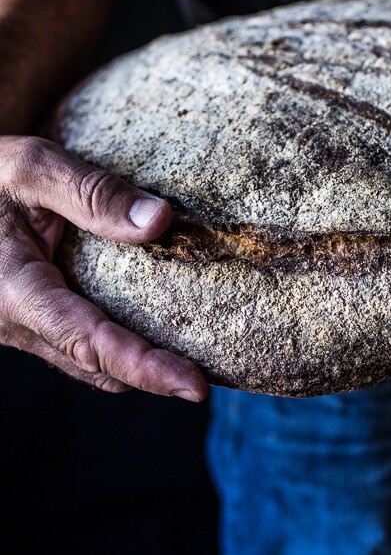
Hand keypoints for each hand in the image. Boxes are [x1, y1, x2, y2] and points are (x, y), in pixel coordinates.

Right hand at [0, 136, 207, 400]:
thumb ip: (93, 194)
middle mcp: (15, 323)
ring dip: (137, 369)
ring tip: (192, 362)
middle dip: (153, 378)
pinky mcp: (30, 323)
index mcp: (14, 290)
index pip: (88, 342)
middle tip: (208, 378)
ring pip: (88, 366)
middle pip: (96, 367)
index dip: (143, 367)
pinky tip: (153, 334)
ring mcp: (20, 329)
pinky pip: (77, 349)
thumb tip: (161, 221)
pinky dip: (118, 351)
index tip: (194, 386)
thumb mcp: (33, 168)